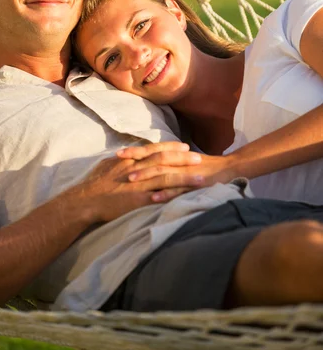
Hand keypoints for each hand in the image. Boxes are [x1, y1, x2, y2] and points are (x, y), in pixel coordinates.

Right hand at [78, 153, 188, 222]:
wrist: (84, 200)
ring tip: (201, 177)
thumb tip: (128, 156)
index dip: (171, 147)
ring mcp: (138, 185)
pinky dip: (174, 196)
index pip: (154, 150)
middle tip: (199, 157)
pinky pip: (159, 198)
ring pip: (165, 178)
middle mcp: (136, 169)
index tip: (185, 146)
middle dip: (183, 159)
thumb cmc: (93, 183)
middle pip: (164, 161)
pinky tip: (187, 198)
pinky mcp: (137, 201)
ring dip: (185, 177)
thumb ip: (122, 161)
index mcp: (130, 160)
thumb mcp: (108, 165)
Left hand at [117, 141, 236, 202]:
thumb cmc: (206, 165)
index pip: (152, 151)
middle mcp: (179, 162)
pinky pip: (179, 190)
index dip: (135, 151)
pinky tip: (153, 199)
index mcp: (176, 155)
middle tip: (118, 164)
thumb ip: (169, 161)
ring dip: (147, 177)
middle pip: (154, 159)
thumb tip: (149, 161)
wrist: (230, 169)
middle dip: (135, 162)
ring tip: (131, 181)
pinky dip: (166, 194)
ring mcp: (187, 173)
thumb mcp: (185, 160)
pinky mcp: (195, 186)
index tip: (119, 153)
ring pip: (164, 173)